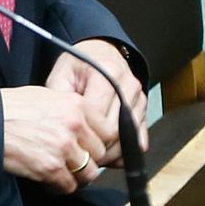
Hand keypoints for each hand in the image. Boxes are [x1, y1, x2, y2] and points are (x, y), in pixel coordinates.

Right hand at [0, 86, 109, 192]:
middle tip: (71, 161)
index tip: (89, 147)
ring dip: (76, 176)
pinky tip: (48, 179)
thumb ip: (71, 109)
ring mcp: (63, 148)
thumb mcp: (46, 96)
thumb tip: (88, 126)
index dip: (98, 142)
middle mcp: (74, 125)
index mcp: (76, 104)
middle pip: (99, 154)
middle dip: (87, 160)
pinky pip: (69, 186)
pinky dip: (60, 186)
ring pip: (89, 173)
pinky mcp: (51, 168)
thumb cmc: (10, 108)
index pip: (109, 131)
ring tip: (61, 172)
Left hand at [45, 39, 148, 160]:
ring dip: (111, 150)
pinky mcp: (144, 107)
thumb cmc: (79, 65)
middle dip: (98, 146)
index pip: (98, 115)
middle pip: (115, 129)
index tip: (71, 142)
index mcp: (106, 72)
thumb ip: (60, 99)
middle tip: (81, 153)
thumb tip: (61, 126)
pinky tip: (109, 150)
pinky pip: (139, 136)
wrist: (100, 52)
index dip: (84, 133)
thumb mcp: (61, 75)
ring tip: (92, 151)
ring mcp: (139, 96)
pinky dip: (124, 148)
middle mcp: (127, 84)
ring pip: (129, 136)